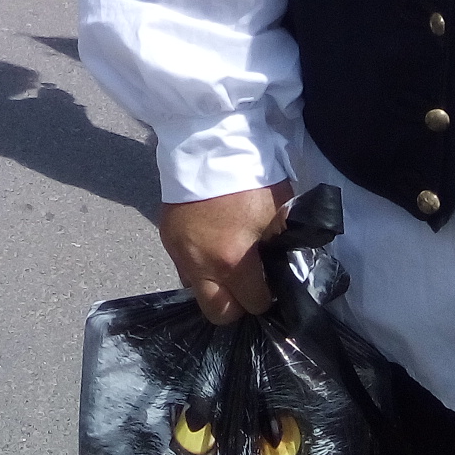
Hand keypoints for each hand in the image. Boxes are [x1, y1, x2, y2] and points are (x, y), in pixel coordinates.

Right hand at [158, 181, 292, 324]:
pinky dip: (199, 264)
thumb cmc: (250, 178)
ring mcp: (178, 251)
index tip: (272, 282)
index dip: (267, 296)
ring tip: (228, 262)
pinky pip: (184, 266)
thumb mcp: (280, 213)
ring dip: (214, 284)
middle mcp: (199, 264)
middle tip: (249, 283)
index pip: (253, 304)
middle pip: (217, 313)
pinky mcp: (166, 236)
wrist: (209, 141)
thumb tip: (287, 270)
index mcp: (232, 261)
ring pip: (196, 290)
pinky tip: (211, 244)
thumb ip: (284, 248)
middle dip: (237, 304)